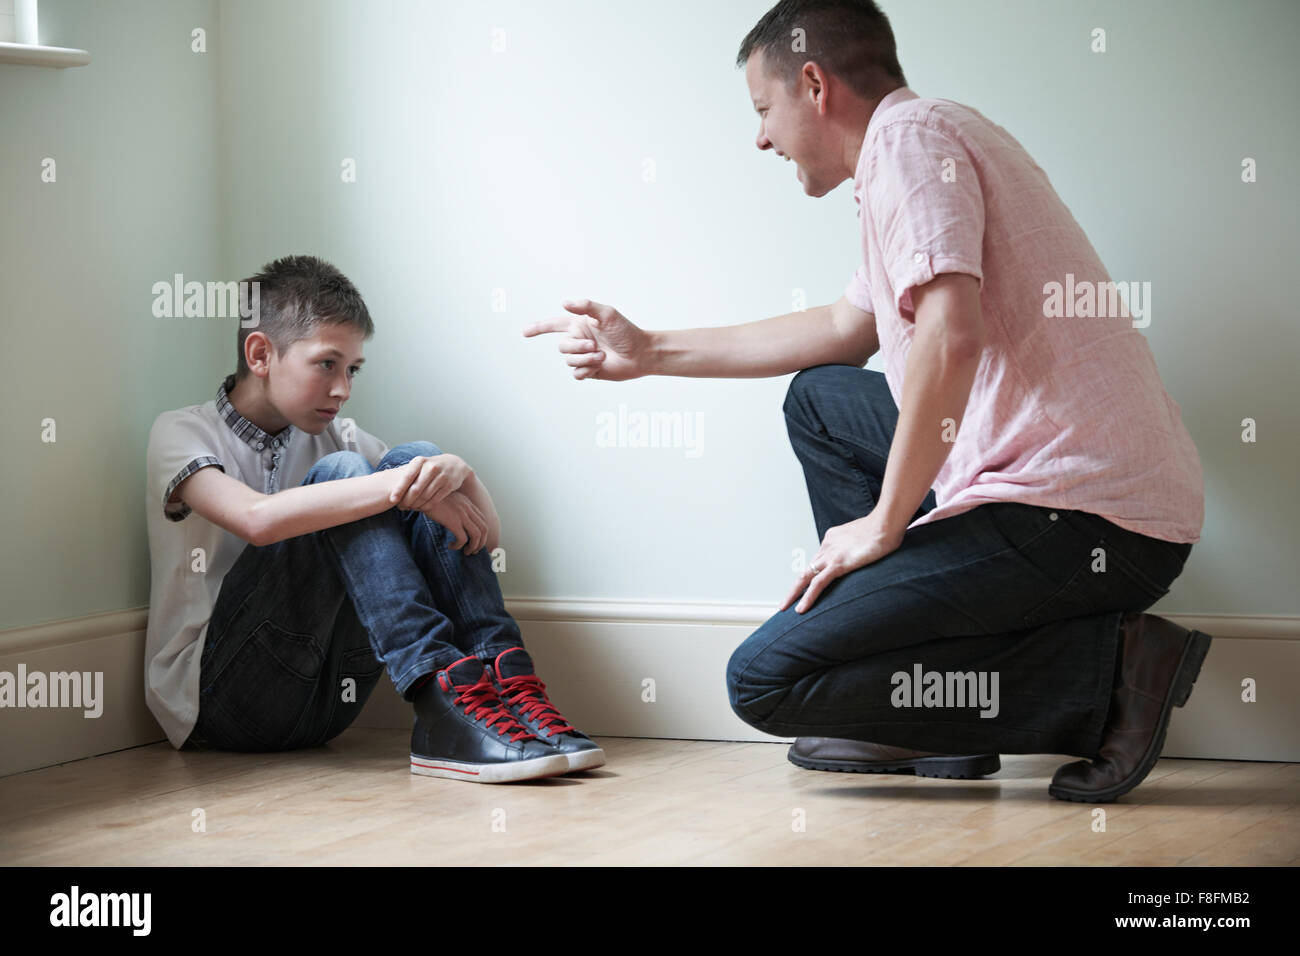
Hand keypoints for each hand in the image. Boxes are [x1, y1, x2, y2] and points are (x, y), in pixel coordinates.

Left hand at [388, 454, 473, 511]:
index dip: (399, 490)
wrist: (454, 465)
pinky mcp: (449, 485)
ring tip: (410, 508)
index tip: (392, 501)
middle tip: (401, 507)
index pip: (407, 477)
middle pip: (415, 490)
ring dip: (416, 505)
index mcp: (420, 461)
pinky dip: (426, 506)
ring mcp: (441, 476)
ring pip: (425, 496)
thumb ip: (407, 475)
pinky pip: (434, 500)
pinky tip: (421, 508)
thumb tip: (389, 491)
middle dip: (407, 501)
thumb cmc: (430, 468)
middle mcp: (431, 467)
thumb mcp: (419, 466)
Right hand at [421, 490, 489, 553]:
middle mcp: (467, 508)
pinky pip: (462, 538)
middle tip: (473, 551)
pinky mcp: (452, 521)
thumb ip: (456, 508)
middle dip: (481, 543)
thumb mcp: (448, 500)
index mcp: (467, 503)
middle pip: (484, 528)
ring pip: (476, 535)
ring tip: (466, 552)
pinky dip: (459, 545)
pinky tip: (451, 546)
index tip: (477, 542)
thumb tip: (458, 522)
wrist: (420, 494)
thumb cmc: (430, 499)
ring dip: (473, 547)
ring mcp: (461, 514)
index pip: (483, 520)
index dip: (483, 533)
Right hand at [521, 298, 651, 380]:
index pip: (554, 325)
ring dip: (585, 359)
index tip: (525, 332)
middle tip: (595, 346)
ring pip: (569, 361)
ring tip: (602, 356)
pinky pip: (576, 374)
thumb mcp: (607, 314)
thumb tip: (564, 303)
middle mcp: (580, 340)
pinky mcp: (590, 370)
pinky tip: (599, 366)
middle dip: (577, 348)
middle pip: (562, 347)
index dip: (538, 328)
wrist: (641, 354)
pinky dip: (586, 370)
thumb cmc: (626, 331)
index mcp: (580, 324)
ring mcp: (584, 356)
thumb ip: (586, 306)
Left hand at [780, 511, 906, 613]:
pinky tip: (801, 609)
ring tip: (784, 607)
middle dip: (795, 586)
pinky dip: (808, 597)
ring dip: (793, 594)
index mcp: (833, 537)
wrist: (886, 524)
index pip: (820, 559)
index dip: (814, 574)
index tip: (809, 585)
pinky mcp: (838, 564)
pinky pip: (818, 584)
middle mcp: (827, 545)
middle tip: (785, 601)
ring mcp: (831, 555)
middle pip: (807, 568)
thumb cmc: (885, 528)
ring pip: (805, 577)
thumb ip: (860, 546)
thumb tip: (865, 552)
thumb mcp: (867, 537)